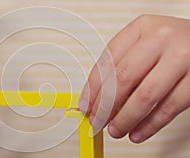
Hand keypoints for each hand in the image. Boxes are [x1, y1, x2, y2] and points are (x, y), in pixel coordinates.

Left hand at [79, 14, 189, 142]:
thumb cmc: (171, 43)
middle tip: (98, 120)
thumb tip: (97, 97)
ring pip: (145, 96)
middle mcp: (161, 40)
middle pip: (124, 78)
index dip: (93, 87)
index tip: (86, 104)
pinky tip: (138, 132)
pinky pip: (168, 108)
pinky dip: (150, 125)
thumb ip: (121, 64)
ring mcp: (181, 59)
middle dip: (106, 106)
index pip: (109, 60)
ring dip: (126, 119)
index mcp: (142, 28)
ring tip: (116, 130)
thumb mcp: (143, 42)